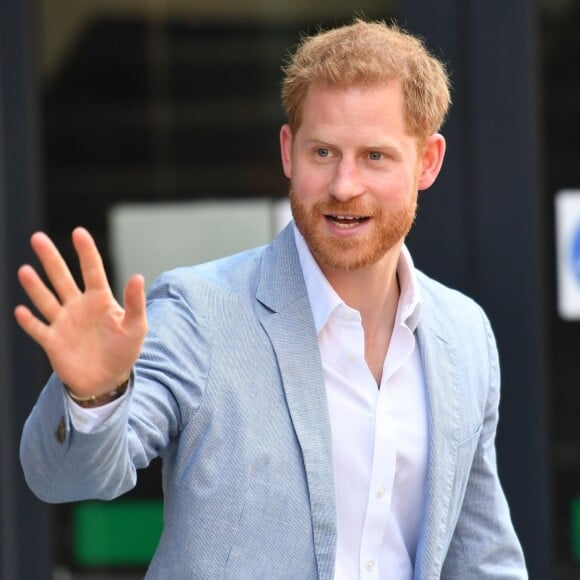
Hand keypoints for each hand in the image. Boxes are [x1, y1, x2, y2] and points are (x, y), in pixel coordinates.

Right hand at [14, 227, 147, 396]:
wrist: (108, 380)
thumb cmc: (125, 351)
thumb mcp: (136, 327)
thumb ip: (135, 303)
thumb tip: (138, 276)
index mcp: (100, 300)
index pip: (92, 270)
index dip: (86, 251)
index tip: (78, 232)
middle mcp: (78, 306)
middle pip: (62, 278)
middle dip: (50, 258)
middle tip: (38, 238)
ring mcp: (64, 323)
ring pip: (46, 300)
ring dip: (35, 286)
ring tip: (25, 270)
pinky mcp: (52, 342)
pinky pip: (38, 329)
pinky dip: (29, 321)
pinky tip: (20, 310)